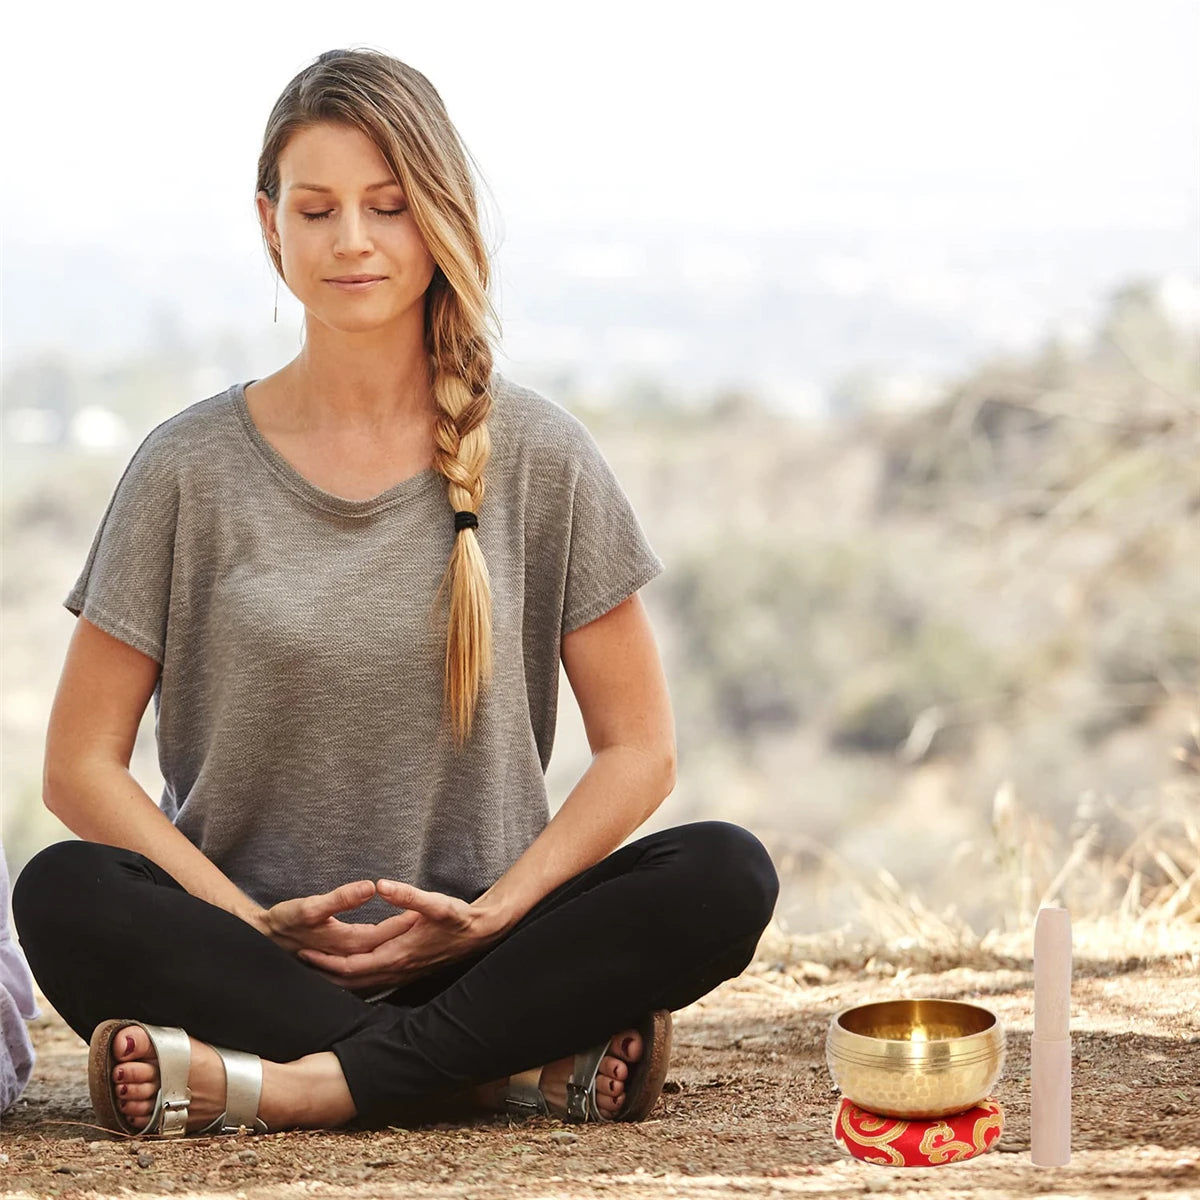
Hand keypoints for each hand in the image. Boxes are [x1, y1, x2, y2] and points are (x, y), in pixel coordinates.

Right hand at [255, 880, 411, 959]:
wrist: (262, 937)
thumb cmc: (285, 920)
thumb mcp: (311, 907)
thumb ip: (341, 899)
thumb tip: (371, 887)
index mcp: (347, 943)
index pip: (385, 934)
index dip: (404, 923)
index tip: (424, 912)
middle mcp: (348, 956)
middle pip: (385, 948)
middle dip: (404, 937)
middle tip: (426, 923)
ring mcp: (342, 961)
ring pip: (377, 961)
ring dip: (394, 950)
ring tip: (413, 937)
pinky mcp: (336, 961)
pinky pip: (364, 966)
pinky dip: (379, 961)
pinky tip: (386, 956)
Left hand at [293, 879, 508, 992]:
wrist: (481, 933)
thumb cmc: (459, 918)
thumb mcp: (435, 902)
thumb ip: (407, 895)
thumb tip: (380, 884)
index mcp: (398, 954)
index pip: (353, 966)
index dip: (327, 962)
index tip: (305, 953)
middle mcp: (398, 969)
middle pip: (352, 980)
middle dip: (326, 973)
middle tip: (302, 962)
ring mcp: (403, 974)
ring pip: (363, 984)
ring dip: (339, 979)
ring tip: (317, 969)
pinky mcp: (408, 971)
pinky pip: (374, 981)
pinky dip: (356, 979)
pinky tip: (349, 974)